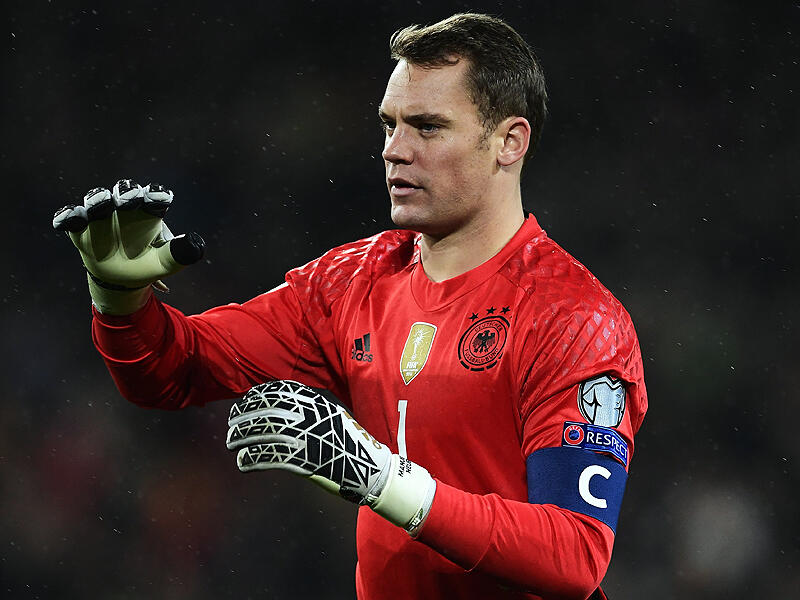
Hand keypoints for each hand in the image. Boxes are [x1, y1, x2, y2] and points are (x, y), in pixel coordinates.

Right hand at [52, 179, 203, 313]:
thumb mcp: (165, 262)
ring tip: (99, 206)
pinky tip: (64, 222)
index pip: (154, 197)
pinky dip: (67, 217)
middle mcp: (125, 208)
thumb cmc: (147, 264)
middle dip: (127, 193)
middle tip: (129, 200)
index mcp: (149, 213)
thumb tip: (194, 244)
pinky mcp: (81, 228)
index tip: (161, 199)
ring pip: (97, 199)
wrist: (123, 280)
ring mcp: (102, 216)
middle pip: (125, 191)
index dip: (156, 195)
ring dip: (98, 200)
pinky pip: (71, 218)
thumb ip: (178, 252)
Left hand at [226, 380, 436, 533]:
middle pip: (267, 412)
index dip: (257, 397)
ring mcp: (307, 438)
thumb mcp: (332, 415)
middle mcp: (310, 417)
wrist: (370, 468)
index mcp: (316, 402)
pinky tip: (242, 463)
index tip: (243, 403)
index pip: (278, 393)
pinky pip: (271, 458)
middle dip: (244, 417)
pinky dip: (252, 460)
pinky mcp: (304, 462)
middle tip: (231, 424)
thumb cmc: (350, 442)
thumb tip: (282, 407)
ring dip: (243, 438)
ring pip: (265, 434)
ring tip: (231, 444)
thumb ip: (309, 409)